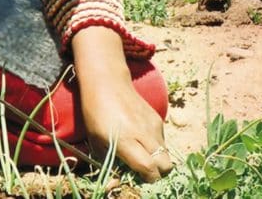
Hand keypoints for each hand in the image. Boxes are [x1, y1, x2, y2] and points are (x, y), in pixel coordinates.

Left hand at [72, 26, 172, 182]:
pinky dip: (156, 146)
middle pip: (166, 165)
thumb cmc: (95, 113)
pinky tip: (140, 139)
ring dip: (157, 159)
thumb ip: (109, 161)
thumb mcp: (95, 140)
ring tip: (140, 152)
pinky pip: (163, 141)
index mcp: (126, 139)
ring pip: (166, 153)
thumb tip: (119, 180)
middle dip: (158, 172)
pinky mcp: (158, 118)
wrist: (107, 81)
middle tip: (142, 169)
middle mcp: (144, 133)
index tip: (138, 178)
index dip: (148, 179)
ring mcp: (154, 125)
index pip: (149, 168)